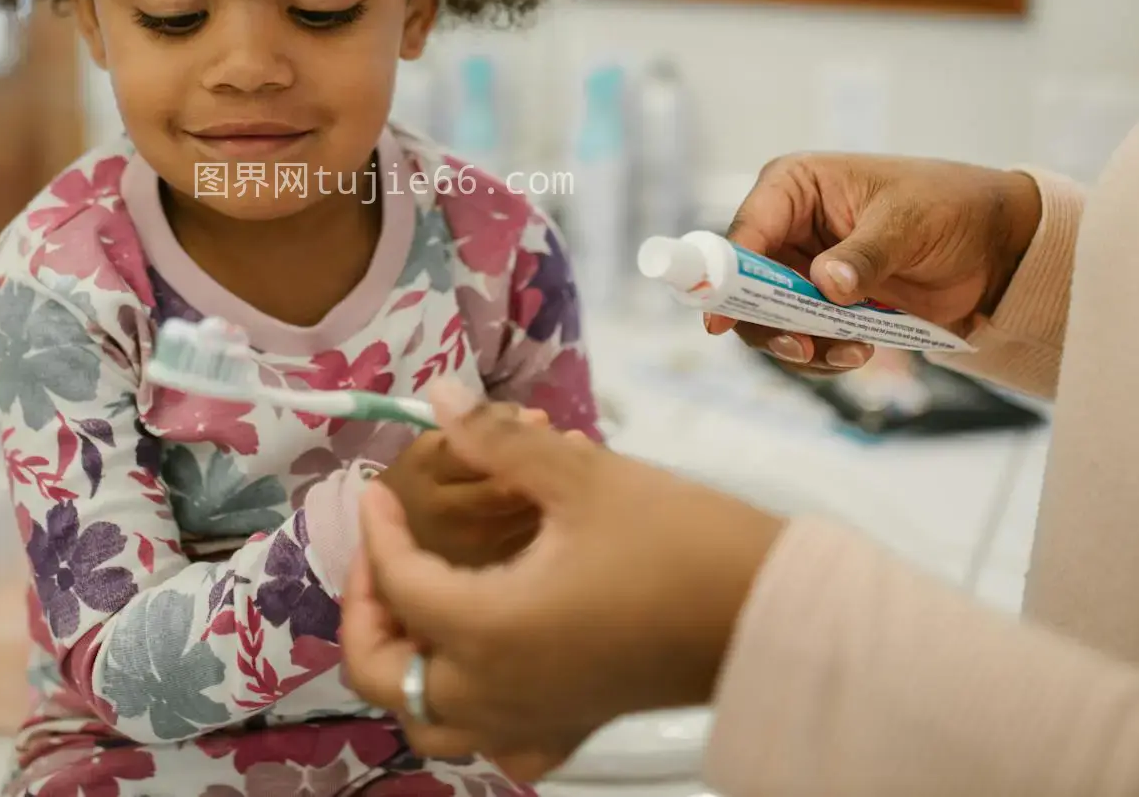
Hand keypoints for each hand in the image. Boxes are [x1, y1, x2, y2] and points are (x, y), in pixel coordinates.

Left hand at [343, 399, 784, 779]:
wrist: (771, 611)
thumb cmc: (679, 541)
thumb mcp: (582, 476)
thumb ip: (498, 438)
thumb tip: (436, 394)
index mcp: (490, 629)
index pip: (400, 584)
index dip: (378, 532)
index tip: (378, 489)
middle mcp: (498, 692)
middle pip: (388, 679)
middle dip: (367, 615)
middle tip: (385, 556)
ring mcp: (536, 720)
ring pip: (433, 725)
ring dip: (407, 672)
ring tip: (419, 612)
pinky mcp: (575, 727)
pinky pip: (499, 744)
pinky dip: (472, 714)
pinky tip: (488, 666)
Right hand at [716, 154, 1041, 373]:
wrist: (994, 245)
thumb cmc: (949, 207)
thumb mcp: (908, 222)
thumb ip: (865, 254)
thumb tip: (826, 285)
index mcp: (794, 189)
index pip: (746, 233)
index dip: (726, 277)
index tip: (719, 320)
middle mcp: (787, 230)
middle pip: (745, 287)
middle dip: (770, 323)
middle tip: (803, 347)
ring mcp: (803, 271)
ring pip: (770, 321)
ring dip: (803, 346)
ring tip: (852, 352)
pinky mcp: (824, 307)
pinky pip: (803, 339)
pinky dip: (824, 355)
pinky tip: (858, 352)